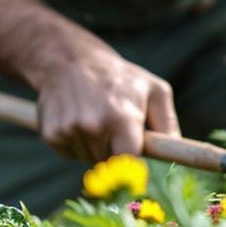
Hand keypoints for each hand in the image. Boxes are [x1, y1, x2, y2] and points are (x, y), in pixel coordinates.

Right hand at [34, 46, 180, 161]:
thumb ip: (167, 122)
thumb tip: (174, 150)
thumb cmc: (120, 78)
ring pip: (89, 160)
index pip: (129, 163)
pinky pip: (70, 155)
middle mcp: (94, 127)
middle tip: (114, 126)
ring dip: (95, 147)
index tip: (134, 164)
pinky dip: (75, 144)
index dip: (133, 166)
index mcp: (123, 118)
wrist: (70, 60)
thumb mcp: (154, 90)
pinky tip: (78, 120)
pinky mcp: (50, 134)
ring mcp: (70, 131)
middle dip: (115, 151)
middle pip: (109, 163)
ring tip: (96, 119)